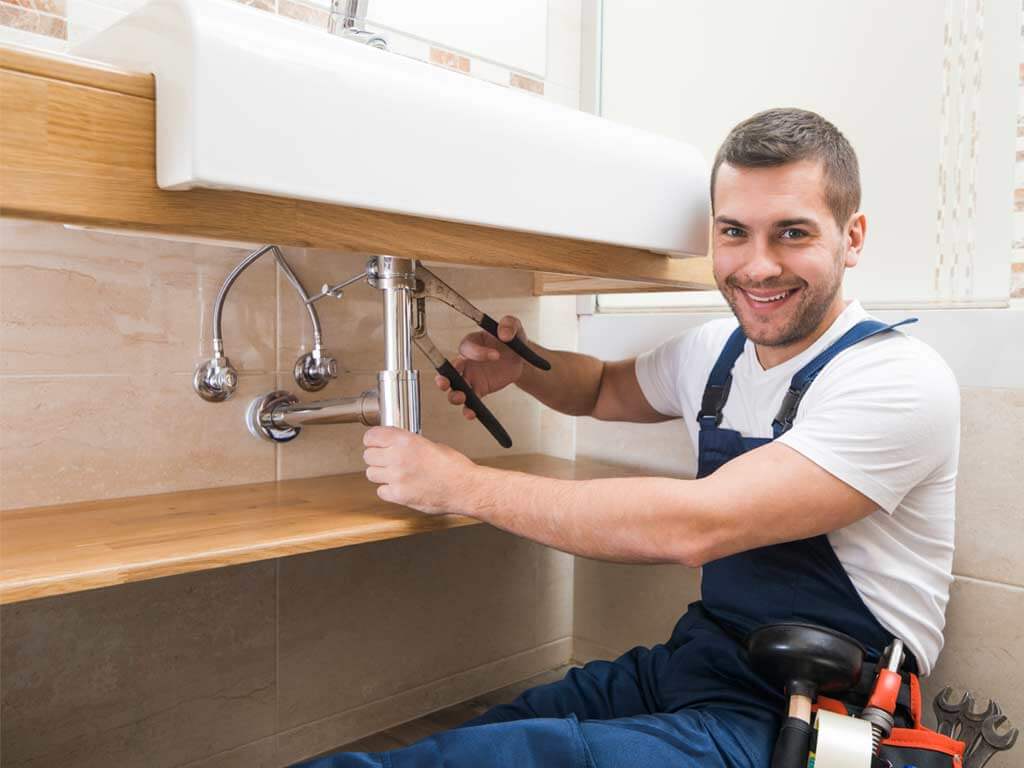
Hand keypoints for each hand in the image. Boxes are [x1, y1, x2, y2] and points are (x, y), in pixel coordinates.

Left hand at [363, 427, 478, 514]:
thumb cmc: (455, 467)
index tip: (374, 442)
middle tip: (385, 459)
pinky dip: (388, 490)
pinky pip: (381, 491)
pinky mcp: (399, 496)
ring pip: (371, 473)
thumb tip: (396, 445)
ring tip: (393, 474)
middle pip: (368, 455)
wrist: (465, 488)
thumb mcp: (432, 444)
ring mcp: (397, 478)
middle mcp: (398, 458)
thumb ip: (410, 444)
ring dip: (380, 473)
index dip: (372, 439)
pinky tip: (399, 486)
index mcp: (407, 441)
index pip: (372, 436)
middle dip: (376, 456)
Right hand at [436, 315, 526, 420]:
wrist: (520, 359)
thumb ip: (509, 324)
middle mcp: (466, 362)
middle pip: (448, 371)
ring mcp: (470, 378)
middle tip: (444, 382)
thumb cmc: (512, 340)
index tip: (497, 355)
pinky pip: (470, 402)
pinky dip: (469, 409)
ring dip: (454, 395)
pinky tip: (471, 414)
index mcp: (470, 343)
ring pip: (455, 389)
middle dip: (443, 378)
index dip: (479, 353)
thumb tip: (504, 334)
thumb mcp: (514, 327)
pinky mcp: (479, 390)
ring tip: (460, 398)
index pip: (467, 349)